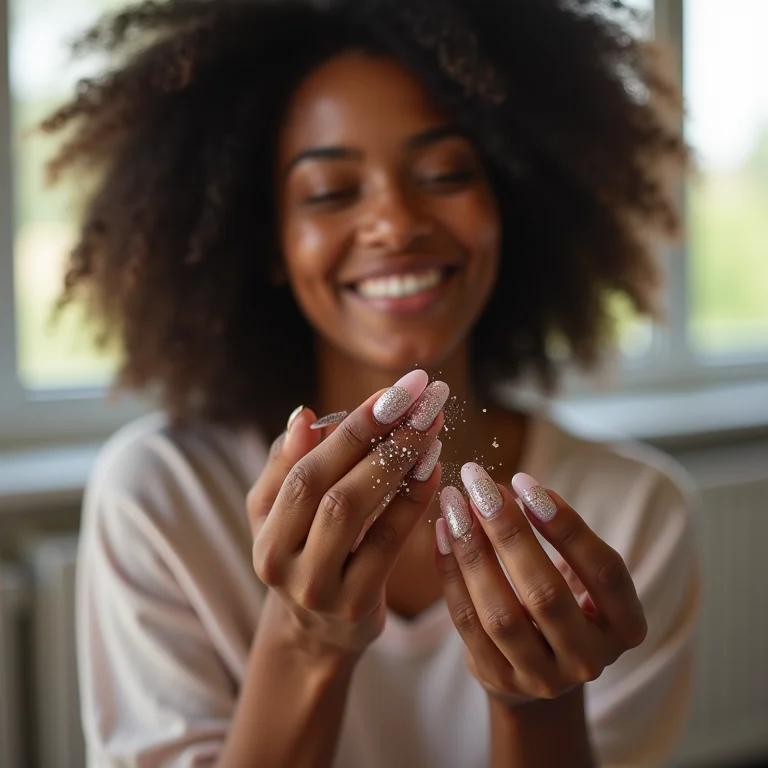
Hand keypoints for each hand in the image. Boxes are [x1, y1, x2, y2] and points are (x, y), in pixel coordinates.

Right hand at [248, 370, 447, 658]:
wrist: (315, 633)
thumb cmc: (304, 554)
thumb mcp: (281, 515)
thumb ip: (288, 464)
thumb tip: (304, 415)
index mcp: (264, 529)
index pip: (304, 468)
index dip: (350, 428)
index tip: (393, 391)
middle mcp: (280, 560)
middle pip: (329, 488)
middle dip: (379, 437)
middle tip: (423, 398)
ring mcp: (317, 587)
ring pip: (355, 513)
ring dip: (399, 463)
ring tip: (432, 425)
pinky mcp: (355, 605)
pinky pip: (388, 544)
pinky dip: (412, 502)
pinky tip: (434, 468)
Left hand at [435, 465, 646, 706]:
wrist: (538, 673)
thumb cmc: (561, 602)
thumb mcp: (579, 577)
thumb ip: (558, 540)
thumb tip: (503, 489)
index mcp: (624, 626)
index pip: (604, 572)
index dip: (568, 526)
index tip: (527, 483)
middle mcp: (588, 658)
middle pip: (545, 593)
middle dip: (508, 531)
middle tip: (480, 485)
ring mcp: (542, 676)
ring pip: (500, 613)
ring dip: (472, 551)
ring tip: (455, 505)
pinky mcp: (499, 679)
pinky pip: (467, 622)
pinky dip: (450, 574)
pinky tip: (442, 533)